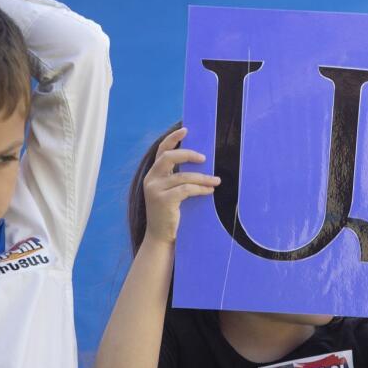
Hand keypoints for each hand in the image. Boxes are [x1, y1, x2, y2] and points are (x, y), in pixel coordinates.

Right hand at [142, 128, 220, 244]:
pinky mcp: (163, 200)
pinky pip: (186, 189)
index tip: (186, 130)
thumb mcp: (171, 192)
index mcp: (153, 175)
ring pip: (182, 176)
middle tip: (204, 158)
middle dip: (188, 154)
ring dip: (203, 177)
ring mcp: (155, 190)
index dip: (173, 139)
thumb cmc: (170, 214)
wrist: (161, 238)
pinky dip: (201, 188)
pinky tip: (210, 190)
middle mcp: (151, 179)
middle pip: (169, 157)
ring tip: (216, 180)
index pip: (161, 151)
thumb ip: (178, 178)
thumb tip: (201, 162)